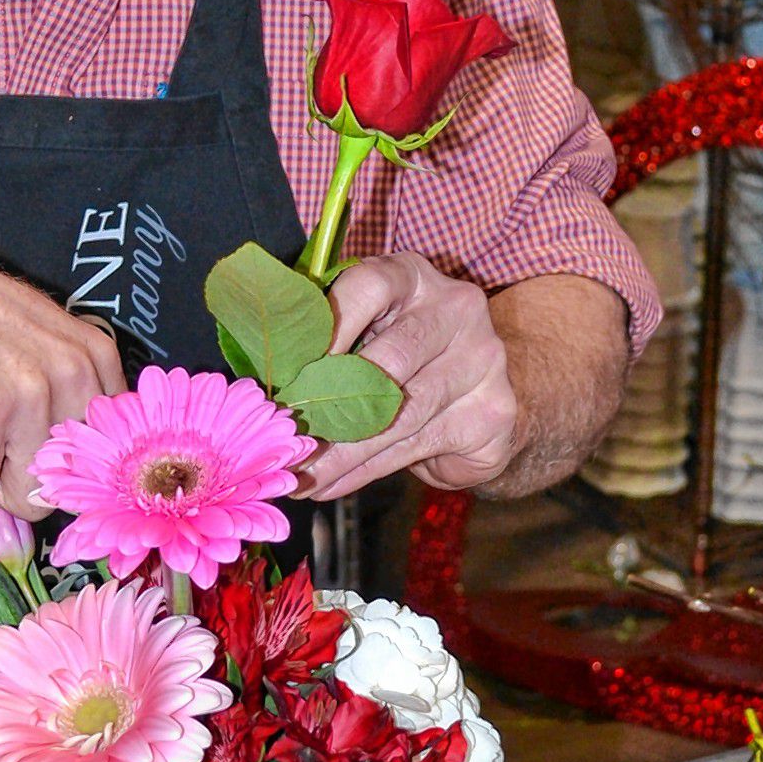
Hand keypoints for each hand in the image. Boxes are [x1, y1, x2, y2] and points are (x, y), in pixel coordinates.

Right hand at [0, 207, 124, 510]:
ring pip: (23, 491)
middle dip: (17, 468)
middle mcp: (70, 373)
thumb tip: (73, 461)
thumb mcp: (30, 332)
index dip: (58, 457)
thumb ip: (62, 384)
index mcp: (91, 353)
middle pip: (63, 478)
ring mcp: (27, 395)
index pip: (104, 447)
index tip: (27, 444)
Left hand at [299, 253, 518, 500]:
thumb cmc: (403, 360)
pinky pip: (419, 445)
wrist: (481, 397)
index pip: (370, 287)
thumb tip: (267, 385)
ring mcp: (484, 358)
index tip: (288, 373)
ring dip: (343, 453)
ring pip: (400, 413)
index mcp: (414, 276)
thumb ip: (330, 342)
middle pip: (388, 359)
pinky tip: (332, 485)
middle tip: (286, 439)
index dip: (327, 328)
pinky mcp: (495, 411)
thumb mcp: (370, 333)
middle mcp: (457, 308)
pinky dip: (367, 472)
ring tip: (302, 476)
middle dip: (329, 406)